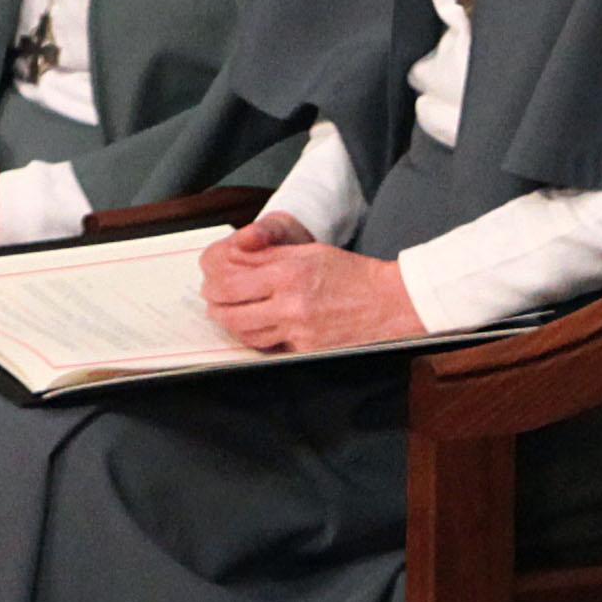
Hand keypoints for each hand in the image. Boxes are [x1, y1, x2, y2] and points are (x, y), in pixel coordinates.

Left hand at [198, 215, 423, 353]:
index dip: (213, 283)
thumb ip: (270, 256)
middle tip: (214, 300)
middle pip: (229, 312)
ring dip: (231, 324)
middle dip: (215, 305)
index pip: (230, 282)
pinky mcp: (306, 349)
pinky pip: (269, 345)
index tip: (211, 280)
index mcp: (289, 274)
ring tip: (231, 313)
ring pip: (245, 333)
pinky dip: (258, 336)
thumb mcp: (309, 252)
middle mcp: (290, 304)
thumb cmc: (352, 274)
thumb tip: (235, 257)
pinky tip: (258, 326)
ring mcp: (298, 331)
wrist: (390, 303)